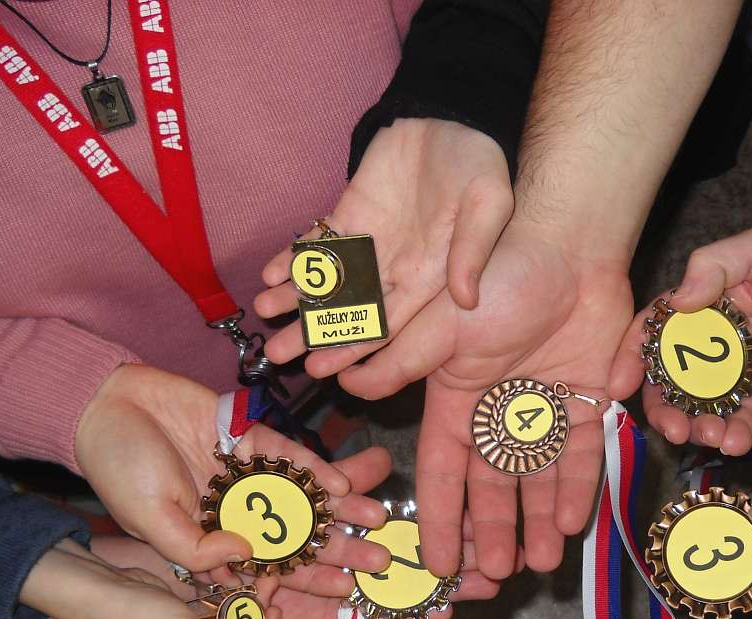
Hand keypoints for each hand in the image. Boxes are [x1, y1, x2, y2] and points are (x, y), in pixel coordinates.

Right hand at [74, 363, 391, 573]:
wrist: (103, 403)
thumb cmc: (115, 467)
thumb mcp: (150, 520)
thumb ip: (195, 548)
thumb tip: (246, 556)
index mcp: (211, 540)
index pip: (267, 568)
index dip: (306, 581)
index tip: (344, 590)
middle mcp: (234, 511)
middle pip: (296, 536)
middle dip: (338, 549)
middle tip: (381, 561)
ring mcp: (245, 474)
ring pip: (302, 497)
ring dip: (339, 510)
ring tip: (378, 519)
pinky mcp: (249, 437)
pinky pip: (288, 456)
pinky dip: (314, 468)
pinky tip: (342, 485)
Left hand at [257, 118, 512, 379]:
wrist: (452, 117)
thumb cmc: (479, 164)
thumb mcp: (488, 205)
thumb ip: (473, 251)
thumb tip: (468, 300)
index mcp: (428, 278)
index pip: (385, 324)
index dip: (353, 346)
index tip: (322, 368)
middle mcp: (395, 269)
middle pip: (348, 311)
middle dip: (313, 333)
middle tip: (277, 355)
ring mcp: (370, 243)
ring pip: (327, 281)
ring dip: (296, 299)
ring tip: (263, 312)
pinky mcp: (351, 215)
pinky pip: (319, 243)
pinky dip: (294, 259)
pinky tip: (271, 275)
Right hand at [326, 220, 632, 577]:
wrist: (571, 245)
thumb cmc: (500, 276)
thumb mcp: (444, 324)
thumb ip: (403, 360)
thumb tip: (345, 383)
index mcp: (456, 400)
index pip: (442, 470)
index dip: (439, 516)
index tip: (435, 561)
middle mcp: (497, 414)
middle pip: (492, 486)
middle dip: (493, 531)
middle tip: (497, 574)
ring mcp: (543, 411)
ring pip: (537, 480)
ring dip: (537, 521)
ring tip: (540, 563)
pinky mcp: (587, 403)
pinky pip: (580, 455)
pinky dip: (577, 488)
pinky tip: (572, 521)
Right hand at [610, 226, 751, 454]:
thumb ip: (717, 266)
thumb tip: (679, 300)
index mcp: (701, 306)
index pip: (652, 332)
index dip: (629, 358)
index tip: (620, 386)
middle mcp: (712, 344)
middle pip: (670, 382)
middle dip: (663, 409)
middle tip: (673, 429)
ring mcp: (739, 373)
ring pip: (703, 408)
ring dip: (698, 427)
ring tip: (709, 437)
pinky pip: (743, 420)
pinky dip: (735, 434)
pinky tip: (737, 442)